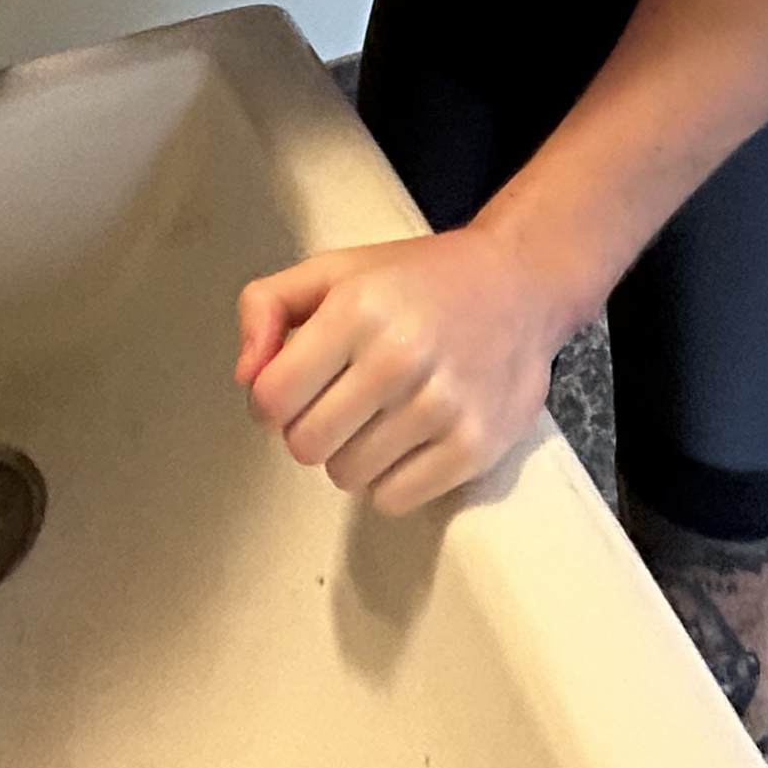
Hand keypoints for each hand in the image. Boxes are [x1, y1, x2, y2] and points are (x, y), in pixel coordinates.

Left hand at [234, 230, 571, 515]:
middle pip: (305, 445)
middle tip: (339, 402)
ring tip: (379, 416)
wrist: (520, 286)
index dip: (271, 399)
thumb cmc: (419, 281)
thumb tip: (247, 378)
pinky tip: (407, 439)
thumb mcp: (335, 269)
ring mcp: (441, 406)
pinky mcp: (474, 446)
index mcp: (358, 307)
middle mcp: (399, 356)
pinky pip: (394, 499)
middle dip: (310, 429)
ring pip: (347, 477)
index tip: (293, 387)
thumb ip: (267, 306)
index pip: (271, 398)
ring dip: (351, 455)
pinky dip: (390, 479)